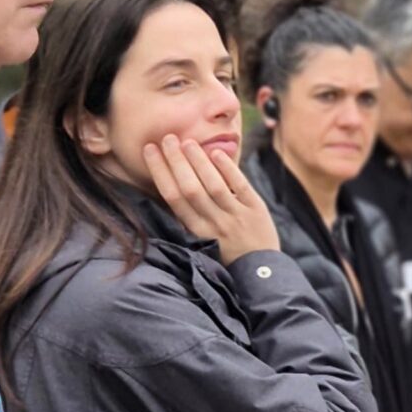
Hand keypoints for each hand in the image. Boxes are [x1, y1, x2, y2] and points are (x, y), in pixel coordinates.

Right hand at [144, 135, 280, 267]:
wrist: (260, 273)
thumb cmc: (227, 252)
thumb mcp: (203, 238)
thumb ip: (191, 213)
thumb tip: (174, 179)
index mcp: (196, 230)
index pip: (173, 197)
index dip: (160, 172)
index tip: (150, 150)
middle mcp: (214, 224)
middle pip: (190, 189)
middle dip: (176, 162)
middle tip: (167, 139)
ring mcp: (236, 217)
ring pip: (214, 186)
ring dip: (199, 162)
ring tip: (188, 142)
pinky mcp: (256, 211)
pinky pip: (241, 188)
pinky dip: (229, 170)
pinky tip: (217, 152)